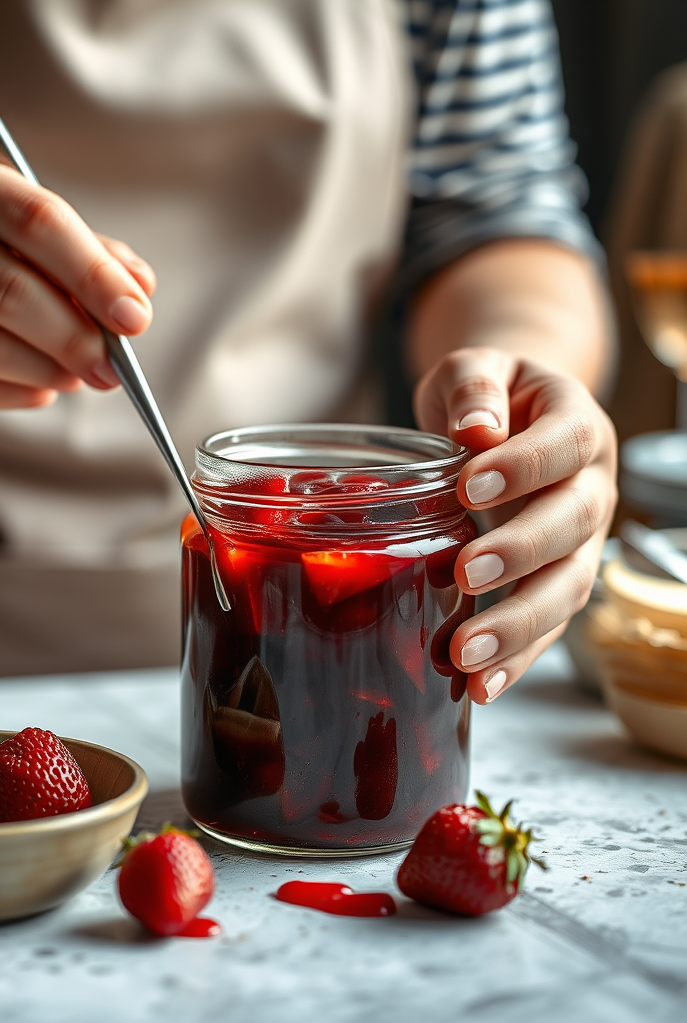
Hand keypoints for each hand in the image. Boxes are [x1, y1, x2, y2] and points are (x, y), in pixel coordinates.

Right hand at [0, 155, 155, 407]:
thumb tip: (140, 290)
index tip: (136, 318)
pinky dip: (19, 395)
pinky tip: (43, 390)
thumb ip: (92, 257)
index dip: (94, 274)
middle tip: (116, 369)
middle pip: (12, 292)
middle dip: (77, 338)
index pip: (39, 223)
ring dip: (50, 372)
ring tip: (81, 378)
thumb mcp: (31, 238)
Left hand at [413, 348, 616, 704]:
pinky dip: (516, 658)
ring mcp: (578, 541)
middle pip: (572, 525)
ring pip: (565, 587)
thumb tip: (476, 428)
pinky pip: (545, 625)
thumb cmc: (484, 395)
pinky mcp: (555, 579)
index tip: (469, 485)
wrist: (504, 419)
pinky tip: (480, 687)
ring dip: (518, 624)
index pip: (563, 444)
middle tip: (466, 572)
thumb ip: (473, 390)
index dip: (523, 467)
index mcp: (576, 424)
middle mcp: (590, 487)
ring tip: (465, 654)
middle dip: (521, 553)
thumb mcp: (474, 369)